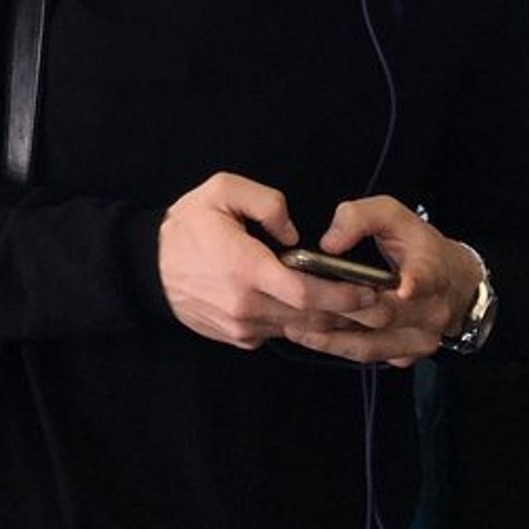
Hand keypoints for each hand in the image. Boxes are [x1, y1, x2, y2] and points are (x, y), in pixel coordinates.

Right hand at [156, 173, 388, 351]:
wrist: (149, 265)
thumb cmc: (188, 223)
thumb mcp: (222, 190)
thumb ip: (267, 203)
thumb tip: (295, 234)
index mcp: (245, 267)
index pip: (305, 292)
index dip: (342, 295)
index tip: (370, 290)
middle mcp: (246, 305)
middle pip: (309, 319)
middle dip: (348, 314)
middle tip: (379, 306)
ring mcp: (242, 327)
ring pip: (297, 330)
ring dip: (327, 322)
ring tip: (357, 309)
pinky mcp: (238, 339)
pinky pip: (278, 333)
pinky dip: (299, 325)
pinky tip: (315, 312)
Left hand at [276, 198, 485, 368]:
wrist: (453, 283)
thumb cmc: (416, 244)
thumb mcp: (392, 215)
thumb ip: (359, 218)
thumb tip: (328, 244)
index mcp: (432, 268)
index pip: (426, 277)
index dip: (416, 283)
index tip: (404, 289)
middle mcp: (430, 310)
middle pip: (383, 316)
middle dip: (340, 312)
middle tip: (298, 306)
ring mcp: (420, 339)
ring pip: (372, 346)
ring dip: (331, 339)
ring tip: (294, 328)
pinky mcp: (408, 356)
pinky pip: (370, 356)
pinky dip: (339, 348)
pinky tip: (311, 338)